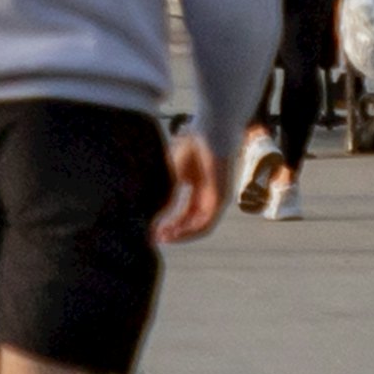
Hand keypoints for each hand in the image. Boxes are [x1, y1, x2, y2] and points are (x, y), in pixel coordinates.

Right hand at [158, 129, 231, 245]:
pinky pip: (206, 223)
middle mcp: (207, 196)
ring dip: (181, 235)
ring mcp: (216, 198)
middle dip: (173, 232)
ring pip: (199, 226)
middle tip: (156, 239)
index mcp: (197, 188)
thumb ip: (167, 198)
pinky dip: (190, 231)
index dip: (168, 224)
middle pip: (190, 222)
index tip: (153, 232)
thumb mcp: (173, 178)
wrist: (208, 134)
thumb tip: (153, 217)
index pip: (183, 213)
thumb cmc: (190, 148)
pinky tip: (177, 233)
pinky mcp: (221, 199)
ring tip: (165, 238)